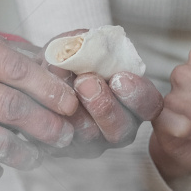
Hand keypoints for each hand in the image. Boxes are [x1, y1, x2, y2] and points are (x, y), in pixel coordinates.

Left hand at [40, 29, 163, 158]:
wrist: (40, 77)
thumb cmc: (69, 60)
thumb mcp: (78, 45)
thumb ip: (85, 42)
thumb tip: (82, 42)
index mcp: (133, 101)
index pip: (149, 105)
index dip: (138, 95)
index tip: (119, 78)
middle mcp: (119, 126)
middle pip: (121, 130)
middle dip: (104, 106)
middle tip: (85, 82)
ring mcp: (93, 141)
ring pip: (90, 137)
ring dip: (76, 112)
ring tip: (62, 89)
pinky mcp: (65, 148)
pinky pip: (60, 141)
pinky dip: (52, 119)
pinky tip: (45, 101)